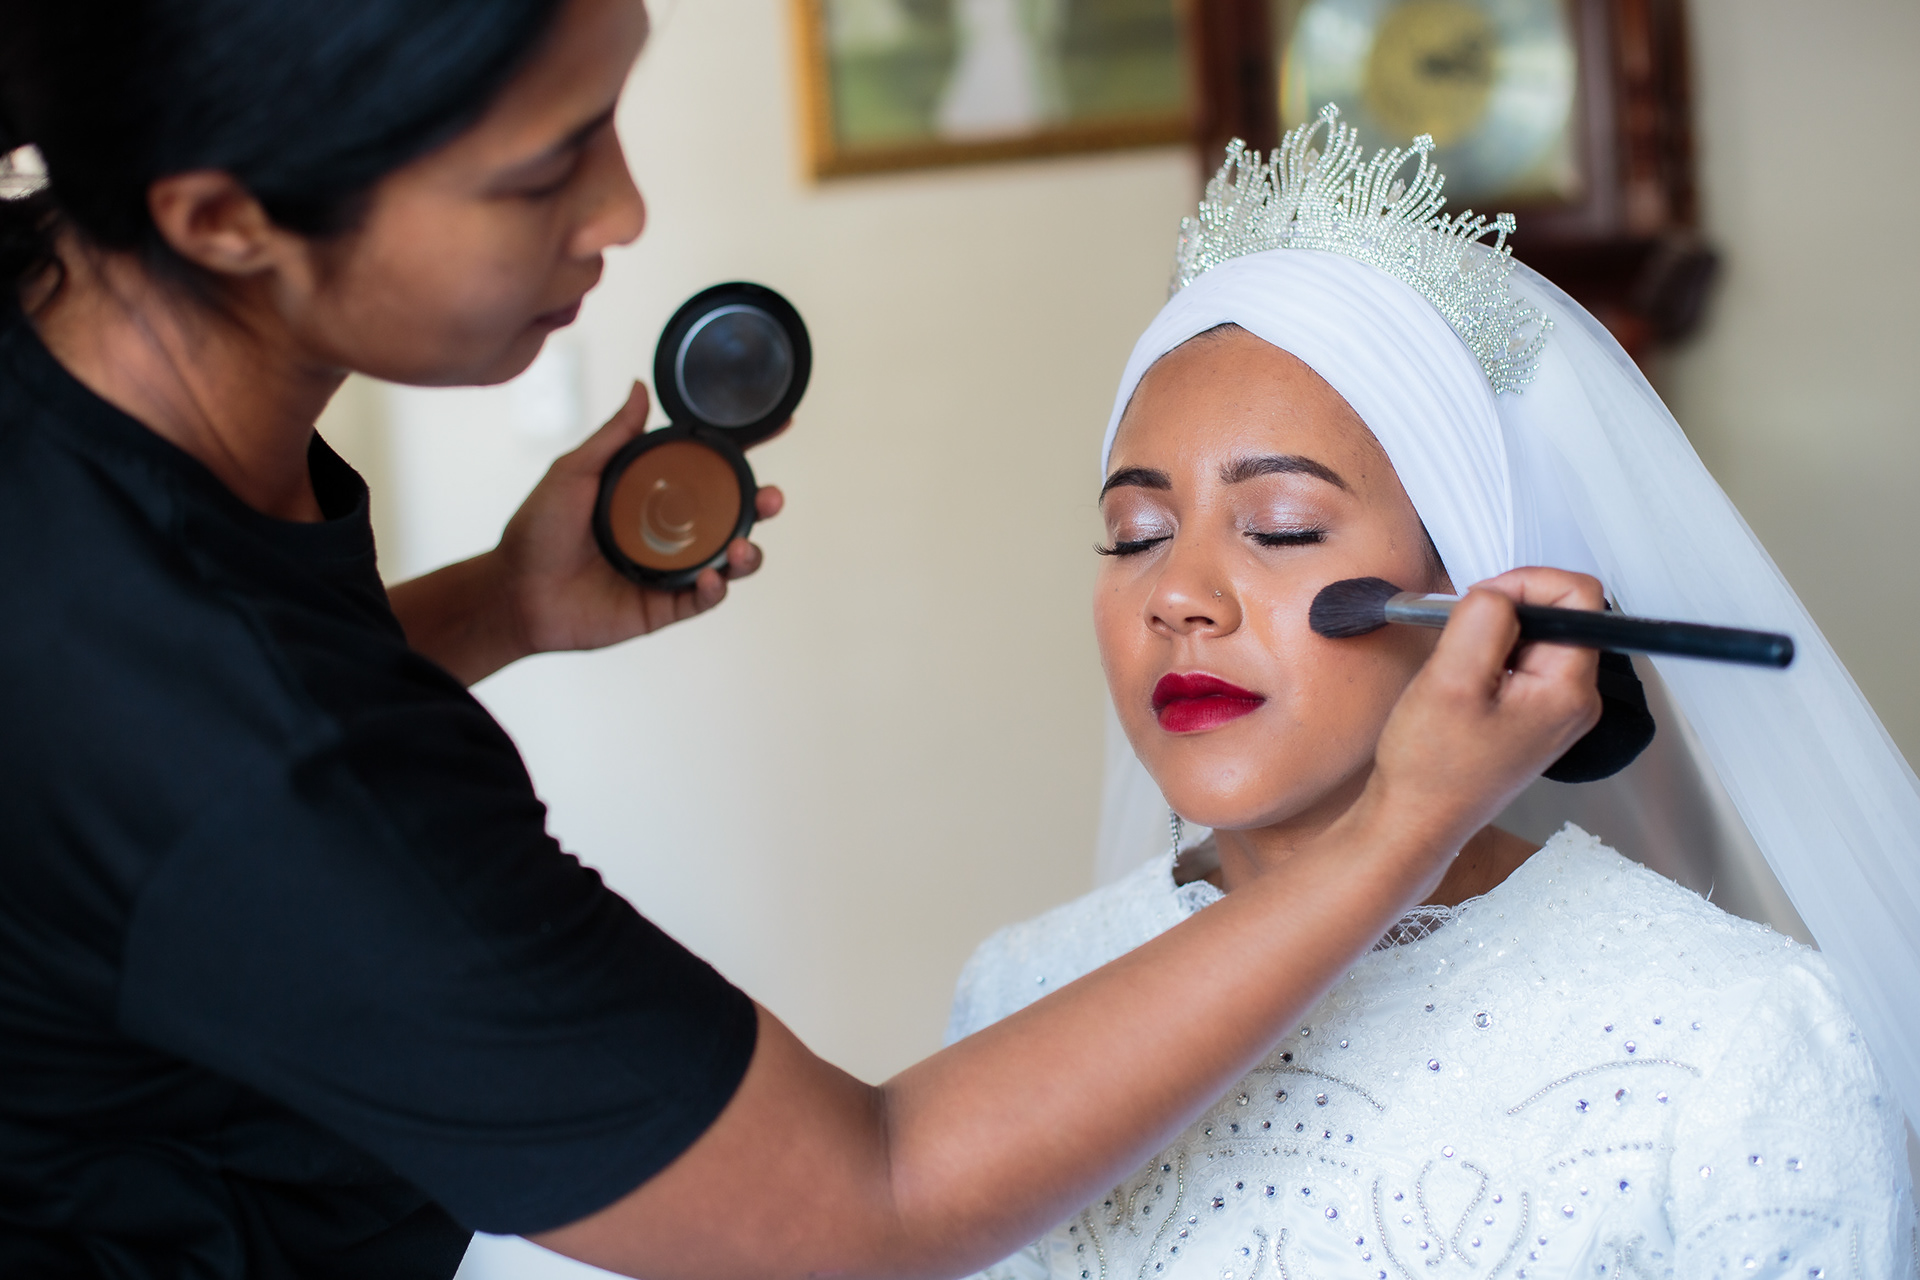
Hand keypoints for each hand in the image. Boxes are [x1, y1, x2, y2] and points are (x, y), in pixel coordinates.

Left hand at [387, 382, 783, 684]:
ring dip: (748, 552)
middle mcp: (670, 531)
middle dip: (760, 505)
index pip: (708, 469)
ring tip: (741, 547)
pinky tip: (713, 578)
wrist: (515, 591)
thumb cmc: (537, 530)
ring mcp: (670, 570)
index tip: (779, 425)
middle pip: (731, 515)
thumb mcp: (574, 471)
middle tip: (771, 498)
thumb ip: (614, 435)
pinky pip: (703, 599)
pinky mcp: (664, 606)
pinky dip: (717, 589)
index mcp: (654, 494)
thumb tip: (640, 388)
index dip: (745, 450)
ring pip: (728, 560)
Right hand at [1360, 566, 1603, 880]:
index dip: (1526, 582)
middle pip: (1559, 613)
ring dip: (1492, 634)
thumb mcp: (1450, 679)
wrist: (1415, 819)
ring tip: (1456, 666)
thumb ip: (1483, 620)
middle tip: (1459, 634)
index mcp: (1568, 689)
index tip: (1480, 601)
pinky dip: (1488, 656)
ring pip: (1536, 635)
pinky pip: (1521, 661)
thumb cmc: (1430, 766)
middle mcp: (1574, 699)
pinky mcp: (1533, 715)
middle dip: (1506, 608)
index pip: (1577, 596)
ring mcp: (1555, 709)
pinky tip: (1461, 683)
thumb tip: (1500, 591)